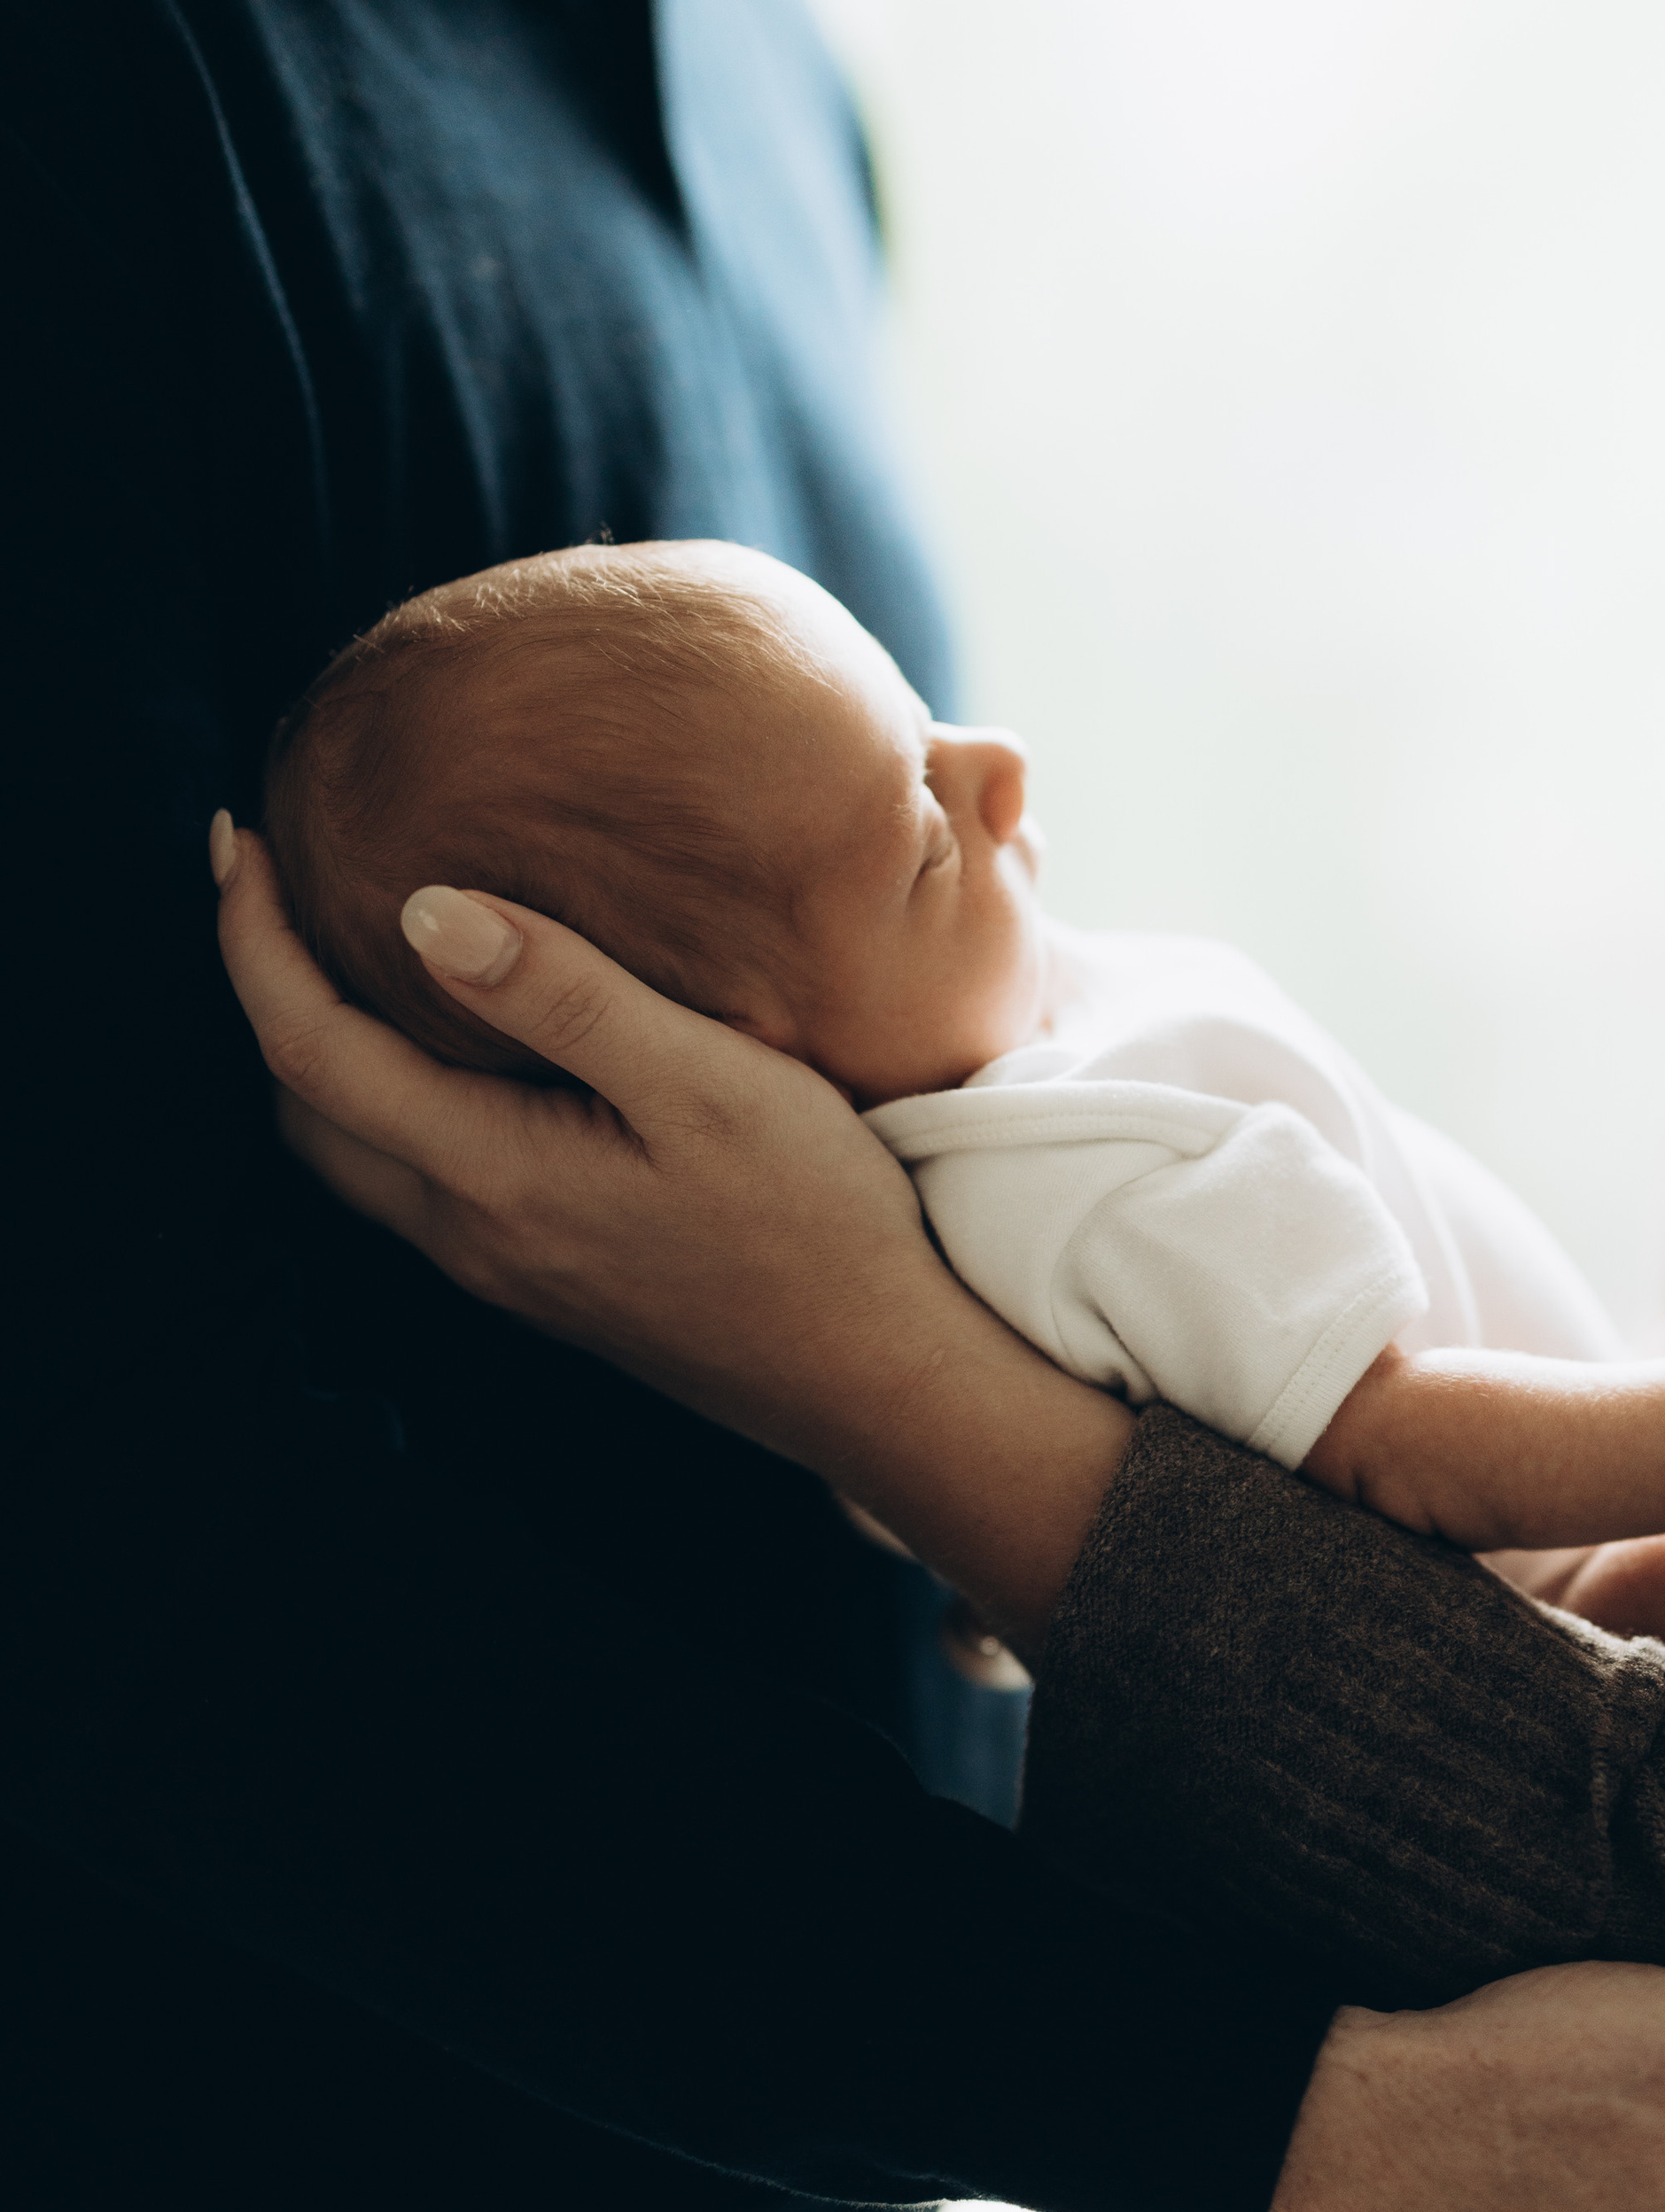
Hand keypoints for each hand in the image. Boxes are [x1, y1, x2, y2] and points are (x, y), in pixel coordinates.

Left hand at [211, 823, 1128, 1645]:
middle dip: (265, 994)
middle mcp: (471, 1234)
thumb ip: (566, 995)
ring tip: (351, 947)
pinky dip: (394, 1094)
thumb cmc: (814, 1222)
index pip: (308, 1052)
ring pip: (358, 1152)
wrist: (876, 1375)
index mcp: (491, 1175)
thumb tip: (421, 912)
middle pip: (304, 1113)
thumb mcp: (706, 1083)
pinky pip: (423, 1176)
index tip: (240, 837)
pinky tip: (460, 1041)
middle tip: (277, 882)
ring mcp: (505, 1268)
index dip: (251, 942)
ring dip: (326, 1050)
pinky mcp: (548, 1277)